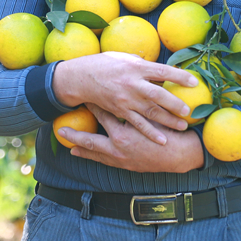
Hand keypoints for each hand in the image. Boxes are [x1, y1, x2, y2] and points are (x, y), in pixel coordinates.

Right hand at [52, 52, 198, 144]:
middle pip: (158, 95)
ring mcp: (126, 99)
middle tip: (190, 110)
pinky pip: (137, 124)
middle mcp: (132, 83)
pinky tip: (163, 140)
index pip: (162, 71)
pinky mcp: (120, 111)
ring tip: (183, 125)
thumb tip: (159, 69)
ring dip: (168, 120)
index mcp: (136, 67)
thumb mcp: (124, 57)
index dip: (179, 76)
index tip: (194, 82)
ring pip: (151, 112)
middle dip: (175, 103)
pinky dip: (151, 133)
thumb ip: (142, 64)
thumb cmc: (104, 64)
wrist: (82, 77)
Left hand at [59, 104, 204, 172]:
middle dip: (76, 133)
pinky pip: (101, 160)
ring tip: (65, 140)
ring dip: (79, 145)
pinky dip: (89, 156)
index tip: (80, 97)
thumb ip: (142, 96)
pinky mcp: (123, 163)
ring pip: (94, 151)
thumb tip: (136, 76)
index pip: (103, 114)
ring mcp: (119, 157)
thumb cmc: (169, 130)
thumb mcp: (155, 112)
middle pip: (91, 138)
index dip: (91, 105)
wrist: (178, 154)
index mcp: (124, 130)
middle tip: (61, 127)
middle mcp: (118, 145)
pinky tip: (77, 153)